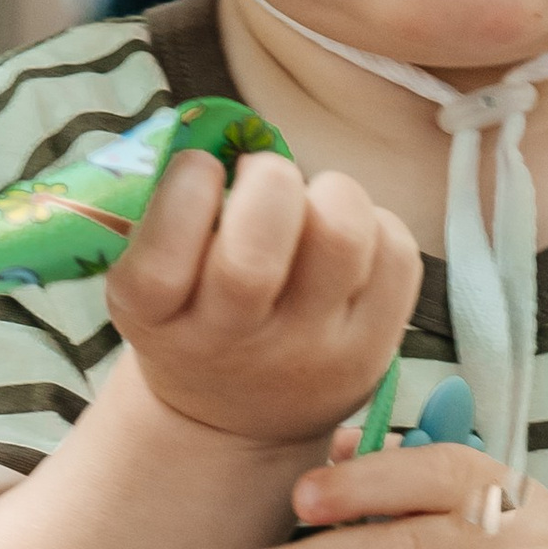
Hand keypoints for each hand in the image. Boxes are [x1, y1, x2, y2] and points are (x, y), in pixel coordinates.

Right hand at [105, 146, 420, 448]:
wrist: (243, 417)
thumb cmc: (193, 317)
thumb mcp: (151, 283)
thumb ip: (166, 216)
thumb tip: (218, 131)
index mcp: (158, 319)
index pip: (161, 260)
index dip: (185, 190)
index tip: (202, 168)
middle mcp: (233, 344)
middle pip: (253, 260)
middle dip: (269, 182)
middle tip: (267, 176)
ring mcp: (310, 352)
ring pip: (342, 241)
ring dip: (333, 193)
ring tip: (314, 203)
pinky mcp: (373, 350)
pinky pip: (396, 255)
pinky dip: (377, 223)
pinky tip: (348, 236)